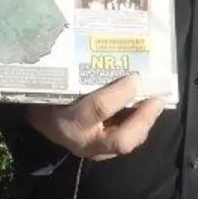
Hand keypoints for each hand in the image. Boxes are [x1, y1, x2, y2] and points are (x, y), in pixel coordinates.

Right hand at [25, 74, 162, 160]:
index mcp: (68, 120)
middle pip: (121, 140)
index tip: (136, 77)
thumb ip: (80, 72)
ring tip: (156, 101)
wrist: (40, 123)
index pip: (98, 109)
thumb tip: (103, 44)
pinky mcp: (104, 154)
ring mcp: (95, 152)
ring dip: (145, 122)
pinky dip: (139, 126)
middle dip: (143, 119)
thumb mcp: (59, 85)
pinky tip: (146, 110)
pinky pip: (126, 141)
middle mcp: (83, 141)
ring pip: (128, 143)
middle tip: (157, 99)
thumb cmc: (50, 97)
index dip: (121, 93)